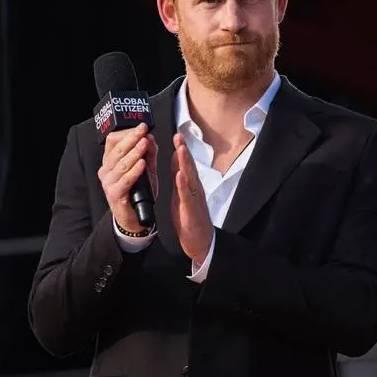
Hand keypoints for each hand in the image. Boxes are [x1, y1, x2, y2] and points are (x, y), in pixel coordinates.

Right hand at [97, 123, 157, 231]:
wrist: (135, 218)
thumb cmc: (138, 192)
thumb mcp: (146, 169)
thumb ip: (148, 153)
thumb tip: (150, 137)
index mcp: (110, 162)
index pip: (113, 141)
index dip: (126, 132)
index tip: (141, 126)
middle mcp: (106, 171)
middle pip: (116, 150)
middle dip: (131, 138)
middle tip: (143, 130)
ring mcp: (108, 183)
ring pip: (120, 164)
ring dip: (134, 152)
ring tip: (144, 144)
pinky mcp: (114, 195)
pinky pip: (125, 180)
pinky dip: (134, 171)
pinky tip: (142, 164)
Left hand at [170, 133, 212, 263]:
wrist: (200, 241)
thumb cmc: (190, 218)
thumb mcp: (181, 194)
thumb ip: (179, 177)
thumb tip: (176, 159)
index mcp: (190, 186)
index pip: (185, 164)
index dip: (181, 149)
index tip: (177, 135)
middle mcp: (194, 189)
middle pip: (189, 167)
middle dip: (184, 150)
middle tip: (179, 136)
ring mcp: (194, 199)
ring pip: (190, 178)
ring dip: (185, 163)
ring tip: (181, 149)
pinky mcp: (191, 210)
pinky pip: (187, 196)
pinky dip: (183, 185)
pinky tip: (179, 176)